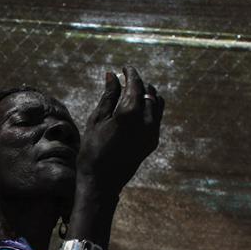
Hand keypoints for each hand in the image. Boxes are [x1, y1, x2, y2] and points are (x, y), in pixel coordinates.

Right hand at [77, 68, 163, 195]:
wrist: (102, 181)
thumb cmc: (92, 149)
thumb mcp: (97, 119)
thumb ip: (109, 95)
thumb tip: (113, 75)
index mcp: (130, 113)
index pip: (136, 84)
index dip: (131, 73)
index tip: (124, 68)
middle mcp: (146, 121)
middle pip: (149, 92)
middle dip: (139, 83)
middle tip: (127, 79)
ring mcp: (152, 132)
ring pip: (157, 104)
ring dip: (148, 94)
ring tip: (133, 92)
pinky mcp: (153, 142)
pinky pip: (157, 118)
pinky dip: (150, 108)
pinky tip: (137, 109)